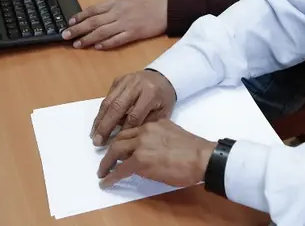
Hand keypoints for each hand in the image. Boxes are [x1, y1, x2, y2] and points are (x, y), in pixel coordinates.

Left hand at [64, 0, 167, 49]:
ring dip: (88, 39)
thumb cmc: (146, 5)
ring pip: (102, 32)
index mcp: (116, 3)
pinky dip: (106, 44)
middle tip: (66, 35)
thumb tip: (95, 14)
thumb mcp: (127, 0)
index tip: (69, 22)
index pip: (93, 10)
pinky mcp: (133, 33)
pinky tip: (97, 47)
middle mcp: (118, 12)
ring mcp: (125, 23)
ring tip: (77, 44)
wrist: (165, 10)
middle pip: (94, 22)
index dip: (80, 16)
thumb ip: (112, 7)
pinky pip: (117, 40)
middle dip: (78, 29)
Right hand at [90, 69, 176, 145]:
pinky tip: (98, 123)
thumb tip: (127, 137)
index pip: (134, 115)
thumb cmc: (164, 98)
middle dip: (105, 126)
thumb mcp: (163, 112)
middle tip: (97, 141)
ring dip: (99, 119)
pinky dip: (102, 111)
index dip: (125, 130)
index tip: (117, 144)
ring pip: (109, 101)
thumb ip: (147, 123)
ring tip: (94, 134)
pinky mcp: (118, 79)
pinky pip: (108, 96)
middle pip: (117, 107)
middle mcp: (136, 85)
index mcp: (151, 93)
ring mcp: (126, 80)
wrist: (164, 76)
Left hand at [97, 120, 215, 188]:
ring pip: (116, 150)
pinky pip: (120, 169)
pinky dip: (110, 176)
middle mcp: (145, 130)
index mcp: (155, 123)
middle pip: (120, 137)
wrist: (202, 158)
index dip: (123, 139)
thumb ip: (161, 138)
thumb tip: (152, 150)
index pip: (133, 129)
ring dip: (106, 161)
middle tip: (106, 159)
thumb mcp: (175, 135)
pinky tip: (105, 182)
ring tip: (102, 171)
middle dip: (110, 149)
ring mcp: (141, 144)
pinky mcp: (140, 161)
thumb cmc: (194, 151)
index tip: (119, 146)